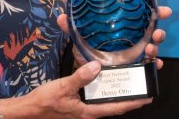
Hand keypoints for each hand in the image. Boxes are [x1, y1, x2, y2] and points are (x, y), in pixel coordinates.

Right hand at [20, 60, 151, 118]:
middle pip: (115, 105)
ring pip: (107, 101)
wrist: (30, 110)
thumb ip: (80, 77)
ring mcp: (84, 109)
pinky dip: (104, 88)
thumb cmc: (46, 102)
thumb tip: (97, 65)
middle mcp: (90, 112)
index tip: (149, 96)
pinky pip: (97, 97)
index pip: (117, 108)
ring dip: (118, 92)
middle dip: (130, 96)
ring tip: (129, 80)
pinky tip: (105, 78)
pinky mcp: (79, 104)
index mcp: (90, 112)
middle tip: (143, 84)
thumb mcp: (63, 87)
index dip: (134, 102)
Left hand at [57, 6, 171, 69]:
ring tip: (150, 50)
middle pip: (151, 34)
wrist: (84, 75)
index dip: (155, 13)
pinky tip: (155, 67)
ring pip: (151, 50)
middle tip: (157, 33)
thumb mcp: (79, 38)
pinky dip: (153, 68)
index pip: (142, 18)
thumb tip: (62, 18)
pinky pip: (147, 69)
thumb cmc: (85, 52)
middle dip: (158, 32)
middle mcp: (132, 41)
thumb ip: (71, 28)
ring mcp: (134, 56)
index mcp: (123, 29)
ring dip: (155, 49)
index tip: (164, 10)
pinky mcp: (132, 70)